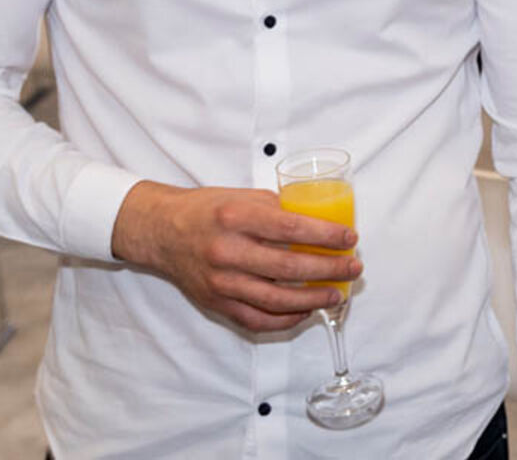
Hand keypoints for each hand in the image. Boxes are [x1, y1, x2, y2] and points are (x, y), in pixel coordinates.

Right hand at [110, 181, 360, 332]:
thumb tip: (320, 222)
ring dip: (313, 300)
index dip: (326, 237)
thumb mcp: (242, 196)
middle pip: (289, 268)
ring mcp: (221, 282)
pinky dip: (285, 319)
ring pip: (276, 300)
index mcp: (236, 218)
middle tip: (353, 268)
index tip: (350, 239)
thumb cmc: (208, 210)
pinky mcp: (216, 303)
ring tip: (336, 294)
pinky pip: (257, 319)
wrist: (163, 232)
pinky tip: (305, 311)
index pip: (291, 229)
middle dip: (329, 270)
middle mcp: (227, 251)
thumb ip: (278, 209)